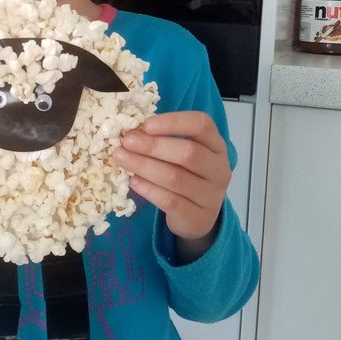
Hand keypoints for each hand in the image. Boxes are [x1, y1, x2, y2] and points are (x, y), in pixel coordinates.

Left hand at [112, 111, 231, 247]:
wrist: (197, 217)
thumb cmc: (186, 176)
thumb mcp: (183, 154)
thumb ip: (164, 140)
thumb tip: (132, 131)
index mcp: (216, 146)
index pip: (202, 125)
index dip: (173, 122)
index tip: (146, 124)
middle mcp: (219, 169)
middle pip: (189, 153)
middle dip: (153, 146)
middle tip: (126, 142)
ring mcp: (211, 195)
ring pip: (176, 178)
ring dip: (144, 166)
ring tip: (121, 158)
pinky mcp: (197, 217)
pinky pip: (170, 201)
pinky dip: (148, 189)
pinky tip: (133, 181)